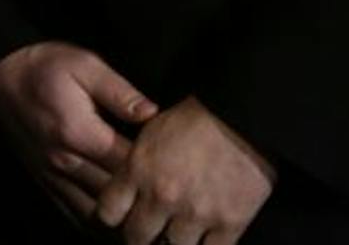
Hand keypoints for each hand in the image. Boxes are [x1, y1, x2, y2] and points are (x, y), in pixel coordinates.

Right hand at [0, 40, 156, 223]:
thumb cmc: (45, 65)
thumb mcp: (85, 64)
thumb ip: (120, 92)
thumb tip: (154, 113)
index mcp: (80, 133)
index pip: (130, 167)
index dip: (158, 176)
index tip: (181, 178)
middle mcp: (66, 160)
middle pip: (115, 197)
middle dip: (145, 207)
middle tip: (173, 211)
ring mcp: (51, 173)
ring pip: (94, 213)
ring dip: (121, 221)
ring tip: (148, 226)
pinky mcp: (42, 177)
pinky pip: (71, 211)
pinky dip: (94, 224)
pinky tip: (114, 226)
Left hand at [94, 97, 274, 244]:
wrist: (241, 117)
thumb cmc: (194, 119)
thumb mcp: (149, 134)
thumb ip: (133, 166)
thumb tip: (124, 193)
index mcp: (138, 170)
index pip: (108, 213)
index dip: (112, 218)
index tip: (121, 218)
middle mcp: (162, 196)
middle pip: (136, 237)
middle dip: (139, 236)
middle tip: (148, 232)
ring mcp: (196, 213)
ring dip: (172, 244)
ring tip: (176, 236)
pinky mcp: (229, 223)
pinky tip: (203, 240)